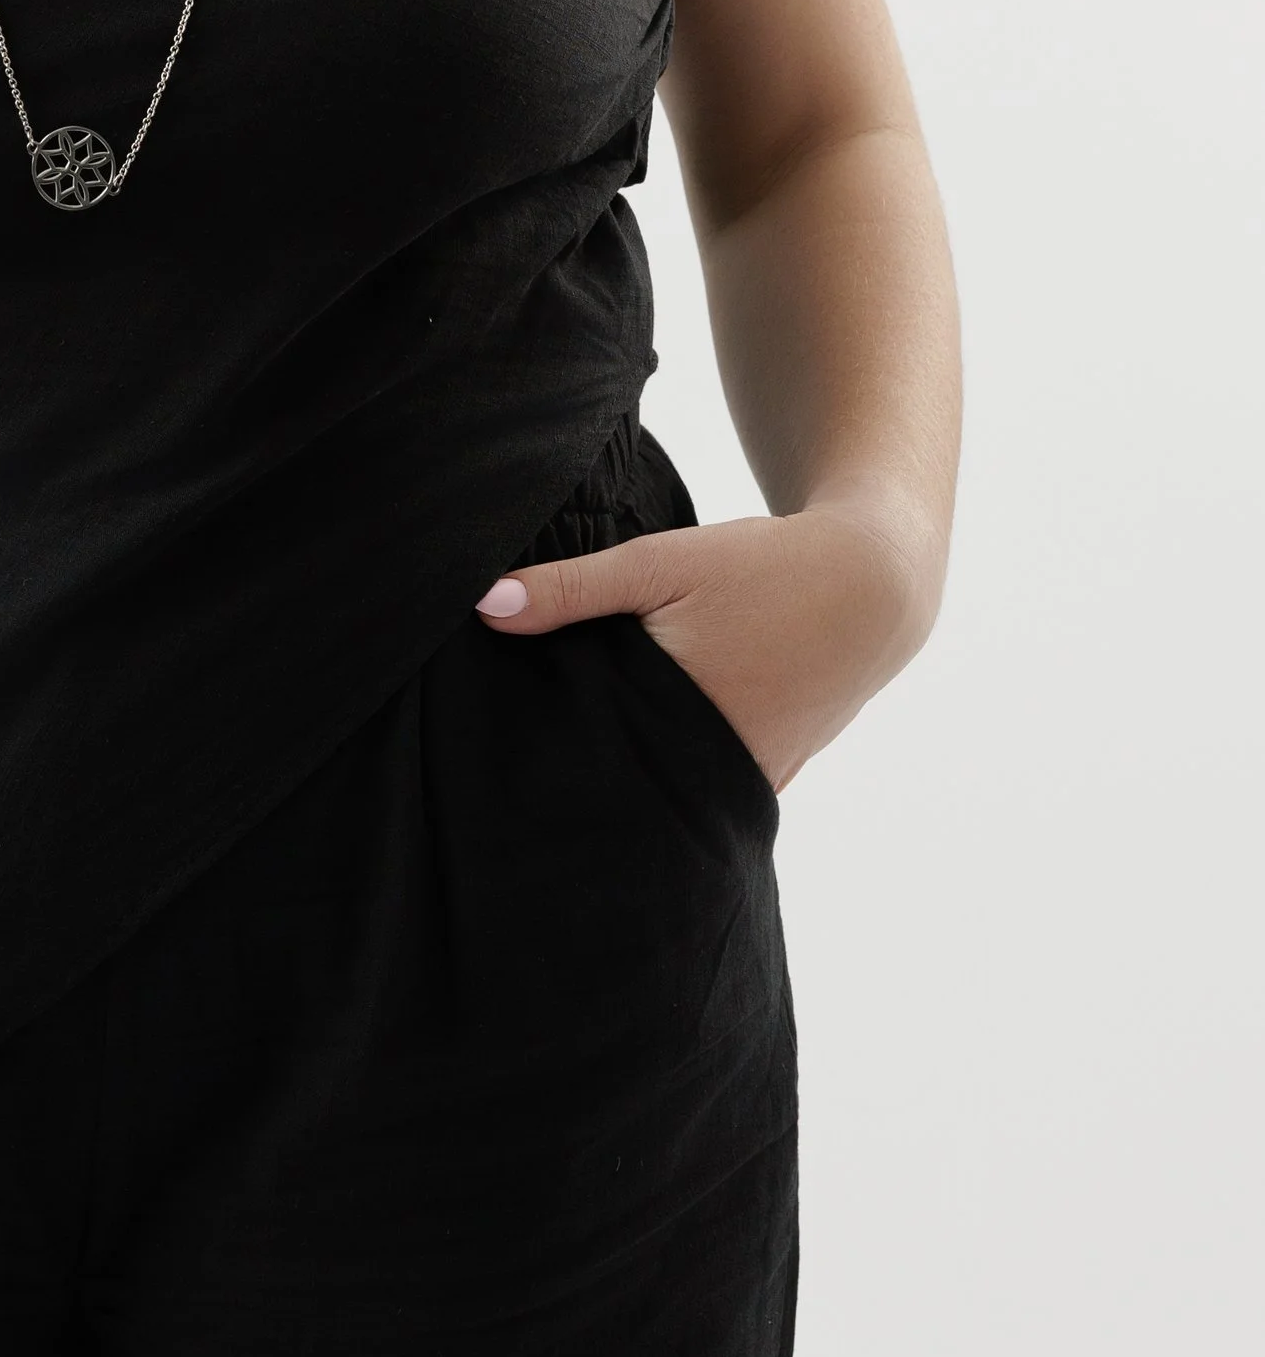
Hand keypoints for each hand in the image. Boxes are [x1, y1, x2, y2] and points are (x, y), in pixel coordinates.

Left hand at [475, 501, 929, 791]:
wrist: (871, 586)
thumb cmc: (762, 569)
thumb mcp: (660, 562)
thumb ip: (573, 588)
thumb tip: (484, 605)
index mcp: (685, 723)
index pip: (593, 762)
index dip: (550, 761)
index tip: (508, 754)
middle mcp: (723, 770)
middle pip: (629, 788)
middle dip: (586, 777)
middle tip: (530, 768)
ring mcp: (753, 783)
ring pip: (669, 793)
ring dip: (632, 777)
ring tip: (579, 766)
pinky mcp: (772, 778)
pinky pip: (708, 791)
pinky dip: (676, 774)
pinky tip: (643, 755)